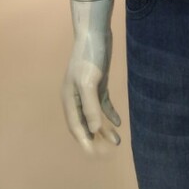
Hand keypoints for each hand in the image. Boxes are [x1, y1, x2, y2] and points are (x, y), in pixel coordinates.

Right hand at [61, 21, 121, 154]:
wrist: (95, 33)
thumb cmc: (90, 57)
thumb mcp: (89, 82)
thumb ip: (90, 106)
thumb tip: (93, 129)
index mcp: (69, 99)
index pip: (76, 126)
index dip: (84, 141)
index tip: (93, 155)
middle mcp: (76, 97)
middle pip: (84, 124)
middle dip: (94, 138)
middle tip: (106, 152)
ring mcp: (87, 91)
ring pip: (95, 116)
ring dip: (104, 128)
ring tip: (116, 141)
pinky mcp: (98, 84)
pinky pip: (103, 104)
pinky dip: (110, 114)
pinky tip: (118, 123)